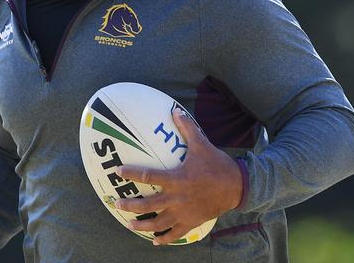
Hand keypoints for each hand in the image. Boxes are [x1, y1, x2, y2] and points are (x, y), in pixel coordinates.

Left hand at [115, 108, 242, 244]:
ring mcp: (184, 212)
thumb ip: (187, 128)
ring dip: (142, 226)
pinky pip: (175, 234)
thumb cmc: (217, 164)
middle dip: (131, 205)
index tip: (118, 171)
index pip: (149, 176)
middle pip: (148, 205)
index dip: (132, 173)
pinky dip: (164, 238)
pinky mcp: (192, 222)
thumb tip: (175, 111)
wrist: (236, 187)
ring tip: (130, 225)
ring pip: (158, 223)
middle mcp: (177, 198)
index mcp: (177, 179)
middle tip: (117, 204)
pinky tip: (155, 241)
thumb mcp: (202, 144)